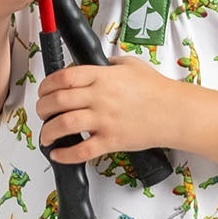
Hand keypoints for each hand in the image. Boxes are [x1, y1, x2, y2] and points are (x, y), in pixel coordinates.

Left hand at [37, 59, 180, 164]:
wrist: (175, 112)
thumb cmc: (156, 89)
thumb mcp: (130, 64)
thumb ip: (108, 64)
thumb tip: (92, 65)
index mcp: (102, 76)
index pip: (63, 77)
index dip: (46, 85)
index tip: (43, 91)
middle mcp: (100, 97)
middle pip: (58, 101)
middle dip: (42, 108)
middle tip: (41, 112)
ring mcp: (105, 120)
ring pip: (64, 125)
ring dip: (48, 131)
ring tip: (45, 135)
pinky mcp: (112, 141)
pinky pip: (82, 150)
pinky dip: (65, 154)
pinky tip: (58, 154)